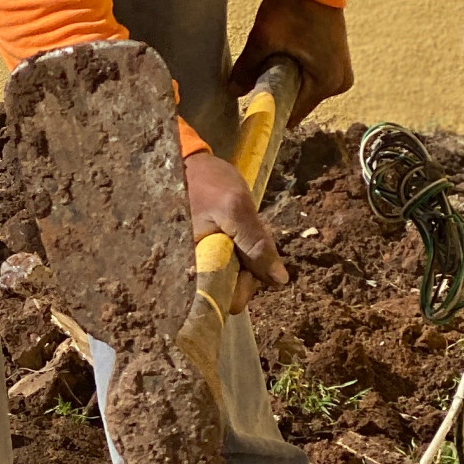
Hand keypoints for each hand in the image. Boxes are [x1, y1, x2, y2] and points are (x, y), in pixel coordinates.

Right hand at [185, 148, 286, 312]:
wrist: (184, 163)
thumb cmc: (206, 182)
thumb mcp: (235, 208)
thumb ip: (256, 244)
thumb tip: (279, 280)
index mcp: (192, 269)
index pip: (226, 300)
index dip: (245, 284)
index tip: (249, 261)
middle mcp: (190, 273)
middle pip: (229, 292)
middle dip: (245, 271)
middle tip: (243, 238)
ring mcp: (196, 265)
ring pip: (230, 279)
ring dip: (242, 261)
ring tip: (236, 232)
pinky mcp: (200, 255)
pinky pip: (225, 265)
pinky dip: (237, 254)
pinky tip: (233, 234)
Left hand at [229, 0, 352, 123]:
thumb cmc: (293, 7)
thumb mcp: (263, 39)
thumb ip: (247, 69)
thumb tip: (234, 90)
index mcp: (326, 82)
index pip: (292, 113)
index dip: (270, 108)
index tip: (251, 101)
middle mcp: (338, 83)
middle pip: (298, 101)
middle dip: (277, 90)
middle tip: (262, 66)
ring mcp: (340, 72)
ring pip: (302, 89)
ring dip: (285, 79)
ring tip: (275, 55)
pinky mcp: (336, 62)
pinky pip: (311, 77)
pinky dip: (295, 70)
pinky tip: (286, 52)